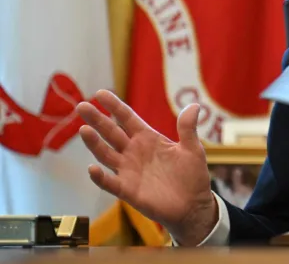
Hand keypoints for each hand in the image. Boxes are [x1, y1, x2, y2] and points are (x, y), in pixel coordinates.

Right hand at [76, 90, 216, 245]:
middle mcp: (134, 152)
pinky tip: (92, 169)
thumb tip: (194, 105)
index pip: (127, 118)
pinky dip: (100, 177)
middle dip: (97, 119)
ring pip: (106, 154)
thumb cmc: (192, 175)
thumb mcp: (192, 149)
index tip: (99, 93)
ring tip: (84, 130)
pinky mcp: (128, 190)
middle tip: (82, 106)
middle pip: (111, 132)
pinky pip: (110, 183)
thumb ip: (188, 128)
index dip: (114, 106)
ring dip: (94, 143)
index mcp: (148, 138)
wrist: (193, 205)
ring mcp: (128, 171)